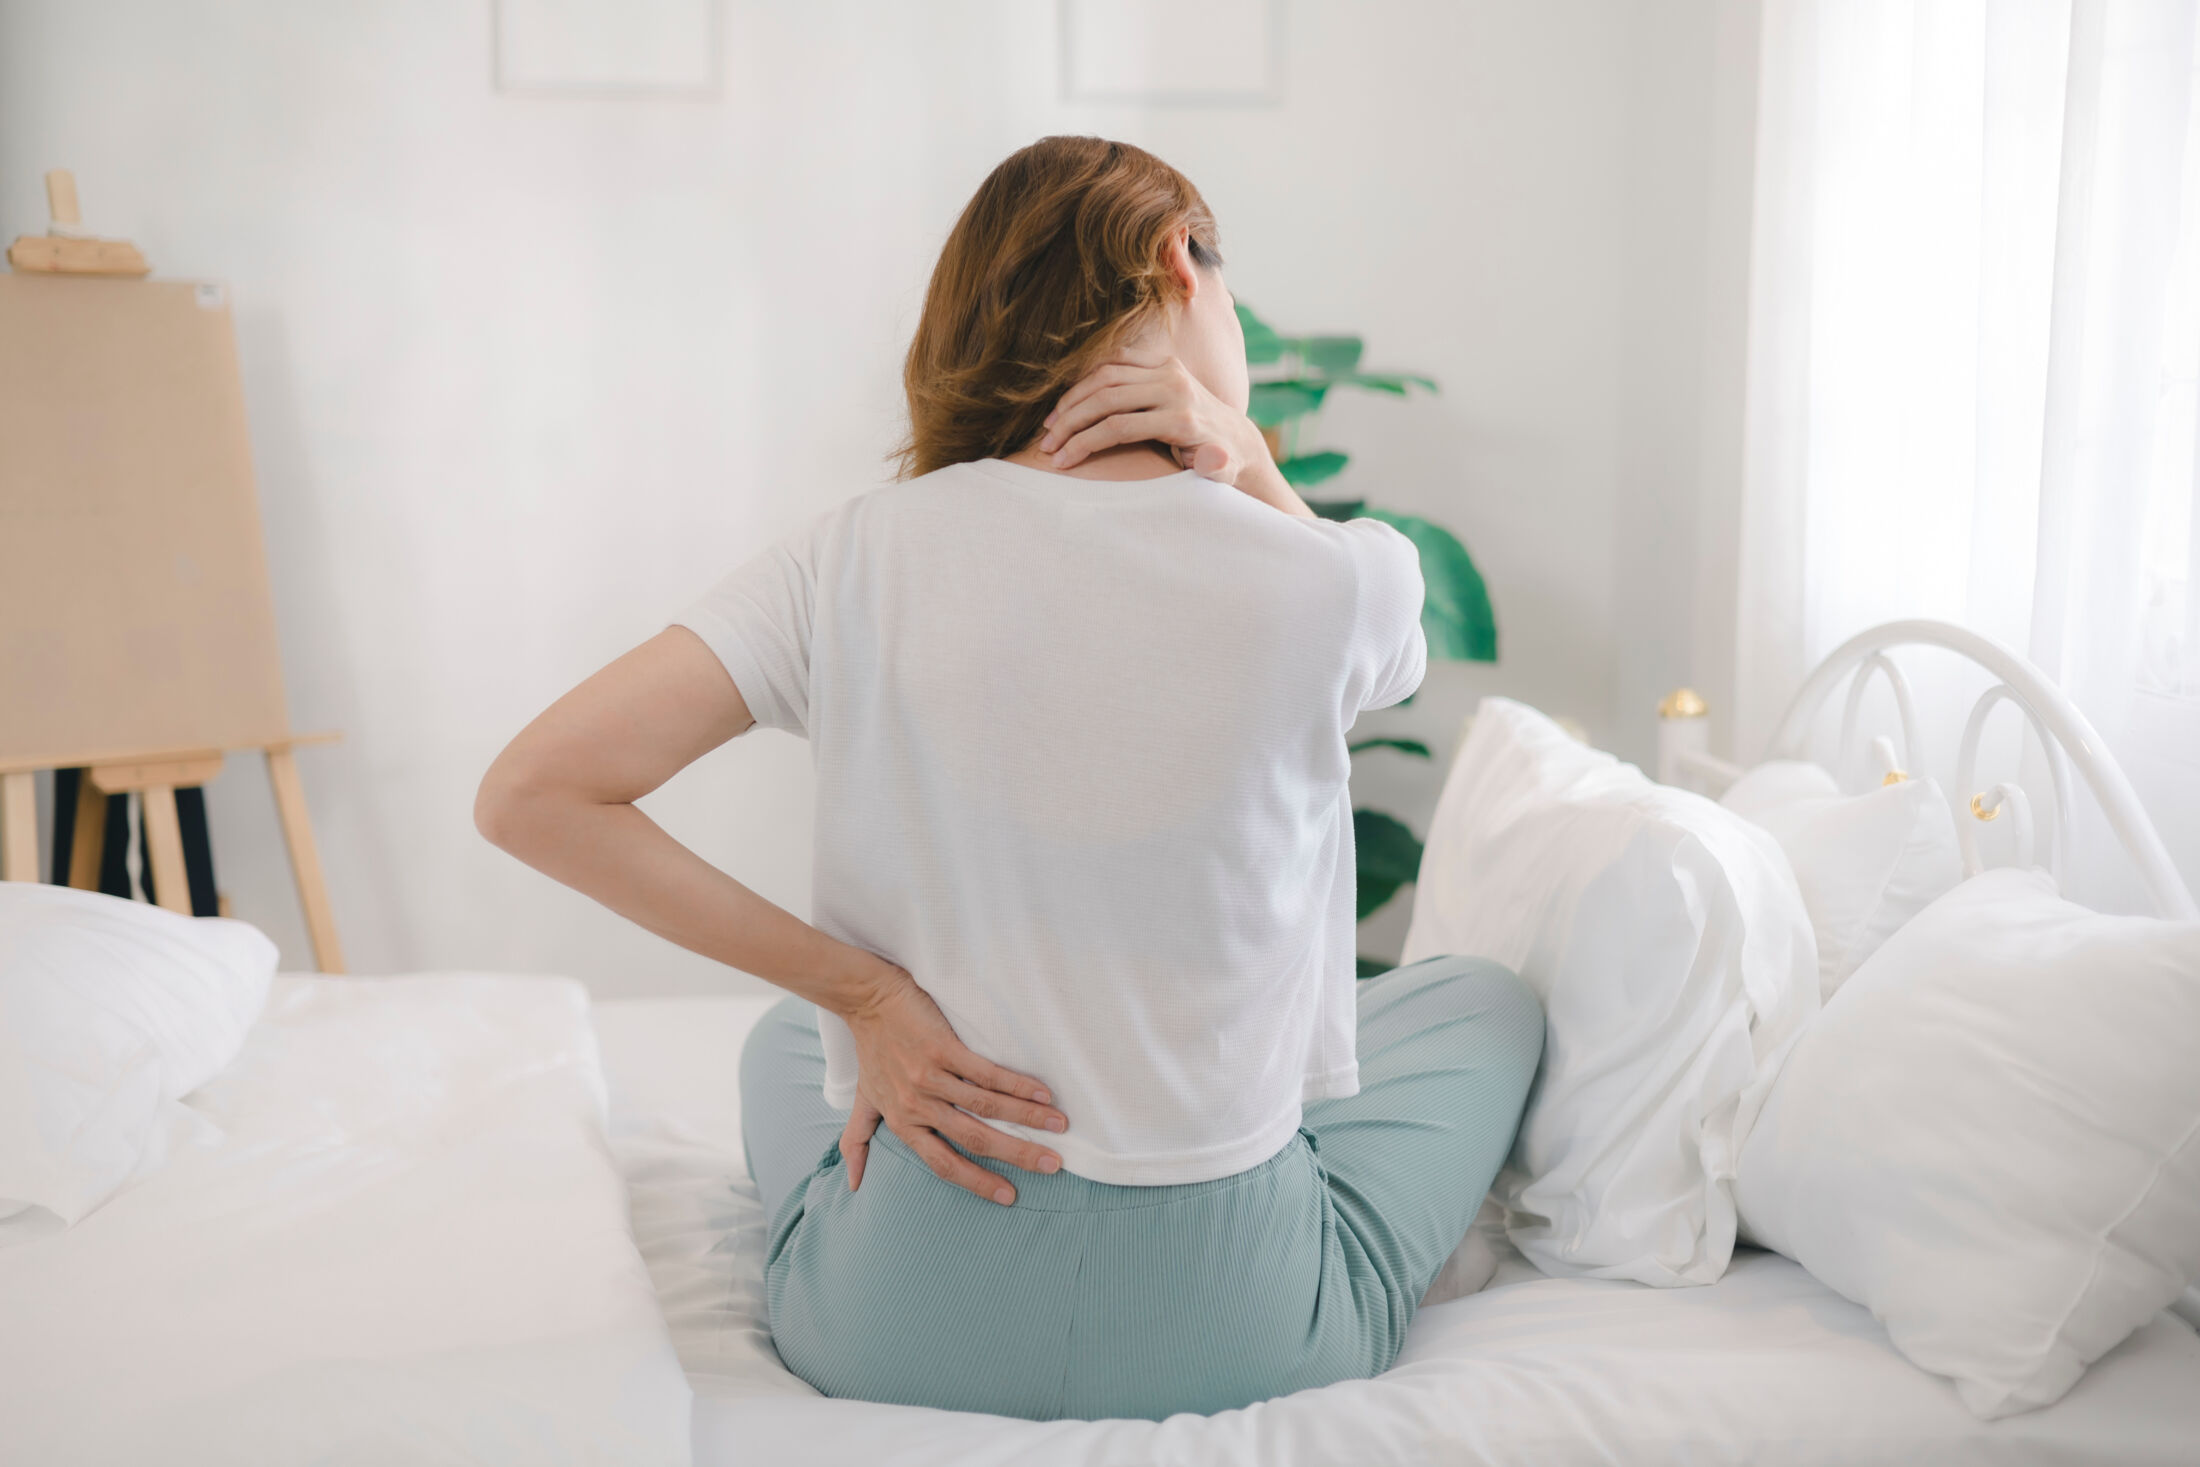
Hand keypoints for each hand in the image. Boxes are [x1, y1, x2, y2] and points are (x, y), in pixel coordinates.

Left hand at [836, 960, 1067, 1203]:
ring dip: (1027, 1118)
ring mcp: (930, 1077)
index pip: (943, 1164)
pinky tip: (1042, 1093)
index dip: (978, 1182)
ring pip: (986, 1106)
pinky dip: (1017, 1085)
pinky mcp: (941, 1048)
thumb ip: (858, 1141)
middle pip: (974, 1139)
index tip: (1010, 1196)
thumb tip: (850, 1184)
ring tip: (1059, 1126)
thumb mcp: (863, 1101)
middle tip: (1052, 1165)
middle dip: (1017, 1155)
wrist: (866, 999)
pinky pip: (986, 1073)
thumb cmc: (870, 1051)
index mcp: (903, 1123)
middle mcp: (917, 1105)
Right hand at [1038, 349, 1271, 486]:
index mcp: (1183, 419)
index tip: (1060, 461)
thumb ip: (1217, 468)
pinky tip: (1070, 404)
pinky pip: (1115, 363)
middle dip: (1070, 422)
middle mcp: (1175, 388)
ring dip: (1073, 399)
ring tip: (1051, 425)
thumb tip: (1214, 459)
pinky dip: (1088, 380)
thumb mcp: (1223, 473)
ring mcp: (1169, 370)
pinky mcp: (1163, 362)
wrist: (1235, 437)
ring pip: (1106, 375)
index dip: (1083, 443)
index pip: (1119, 427)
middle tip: (1046, 444)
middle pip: (1107, 398)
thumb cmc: (1221, 465)